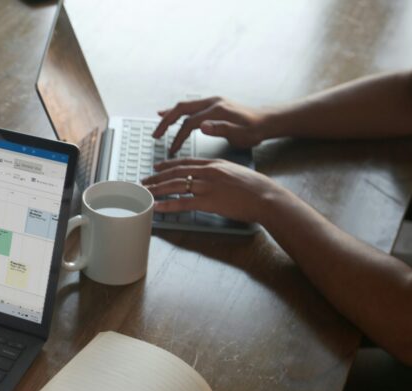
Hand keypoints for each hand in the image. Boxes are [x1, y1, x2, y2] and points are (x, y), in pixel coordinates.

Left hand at [142, 158, 288, 223]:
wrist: (266, 197)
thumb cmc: (255, 187)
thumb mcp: (234, 172)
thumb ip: (219, 172)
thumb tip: (210, 176)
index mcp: (214, 164)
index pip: (186, 162)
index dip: (168, 164)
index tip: (157, 166)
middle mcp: (208, 172)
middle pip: (176, 172)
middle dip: (157, 177)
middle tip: (145, 181)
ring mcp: (208, 186)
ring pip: (176, 185)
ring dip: (158, 189)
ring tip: (146, 193)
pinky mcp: (209, 201)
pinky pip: (183, 202)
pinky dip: (168, 204)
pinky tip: (157, 206)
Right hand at [153, 96, 268, 154]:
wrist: (266, 121)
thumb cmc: (255, 131)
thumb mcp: (241, 134)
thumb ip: (221, 130)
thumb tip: (201, 126)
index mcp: (217, 110)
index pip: (190, 123)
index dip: (178, 137)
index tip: (172, 150)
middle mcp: (212, 102)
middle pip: (182, 109)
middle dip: (166, 122)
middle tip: (155, 135)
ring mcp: (212, 102)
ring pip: (185, 106)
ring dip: (170, 115)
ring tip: (158, 124)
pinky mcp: (213, 104)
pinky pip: (191, 106)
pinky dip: (178, 111)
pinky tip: (168, 112)